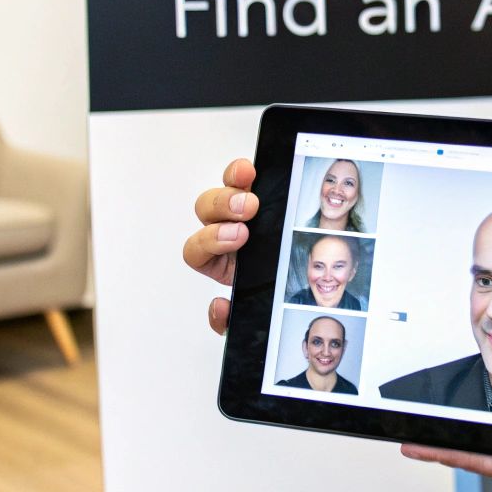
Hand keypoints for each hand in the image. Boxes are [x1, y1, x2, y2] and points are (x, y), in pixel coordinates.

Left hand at [181, 158, 259, 333]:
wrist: (294, 285)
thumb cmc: (267, 291)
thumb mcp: (250, 312)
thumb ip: (230, 321)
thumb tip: (219, 308)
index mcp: (218, 262)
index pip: (197, 250)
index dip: (211, 241)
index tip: (237, 237)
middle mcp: (224, 234)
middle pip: (206, 212)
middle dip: (222, 208)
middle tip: (246, 210)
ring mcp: (238, 211)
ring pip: (221, 193)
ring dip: (231, 189)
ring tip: (251, 195)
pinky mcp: (255, 193)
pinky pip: (239, 177)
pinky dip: (239, 172)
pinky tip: (249, 170)